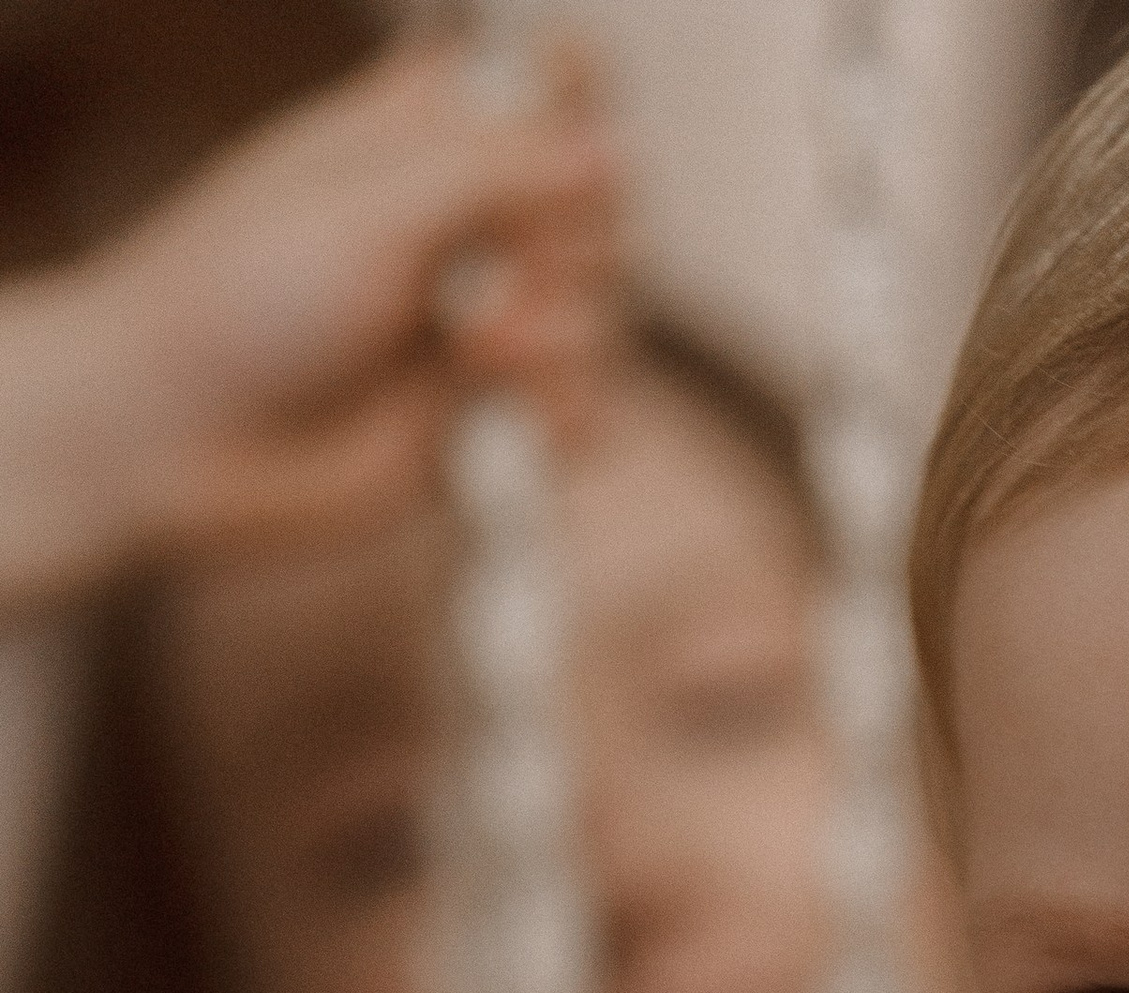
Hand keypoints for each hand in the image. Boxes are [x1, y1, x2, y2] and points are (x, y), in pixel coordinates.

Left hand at [0, 37, 617, 610]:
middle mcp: (469, 226)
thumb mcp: (371, 204)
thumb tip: (612, 150)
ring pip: (601, 316)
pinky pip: (585, 414)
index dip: (573, 91)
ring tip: (470, 354)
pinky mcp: (492, 425)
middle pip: (599, 206)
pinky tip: (497, 425)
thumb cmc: (240, 299)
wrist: (185, 443)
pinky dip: (557, 420)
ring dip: (555, 338)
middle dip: (563, 243)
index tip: (559, 123)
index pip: (545, 82)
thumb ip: (497, 171)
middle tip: (486, 272)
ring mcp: (487, 329)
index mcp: (429, 135)